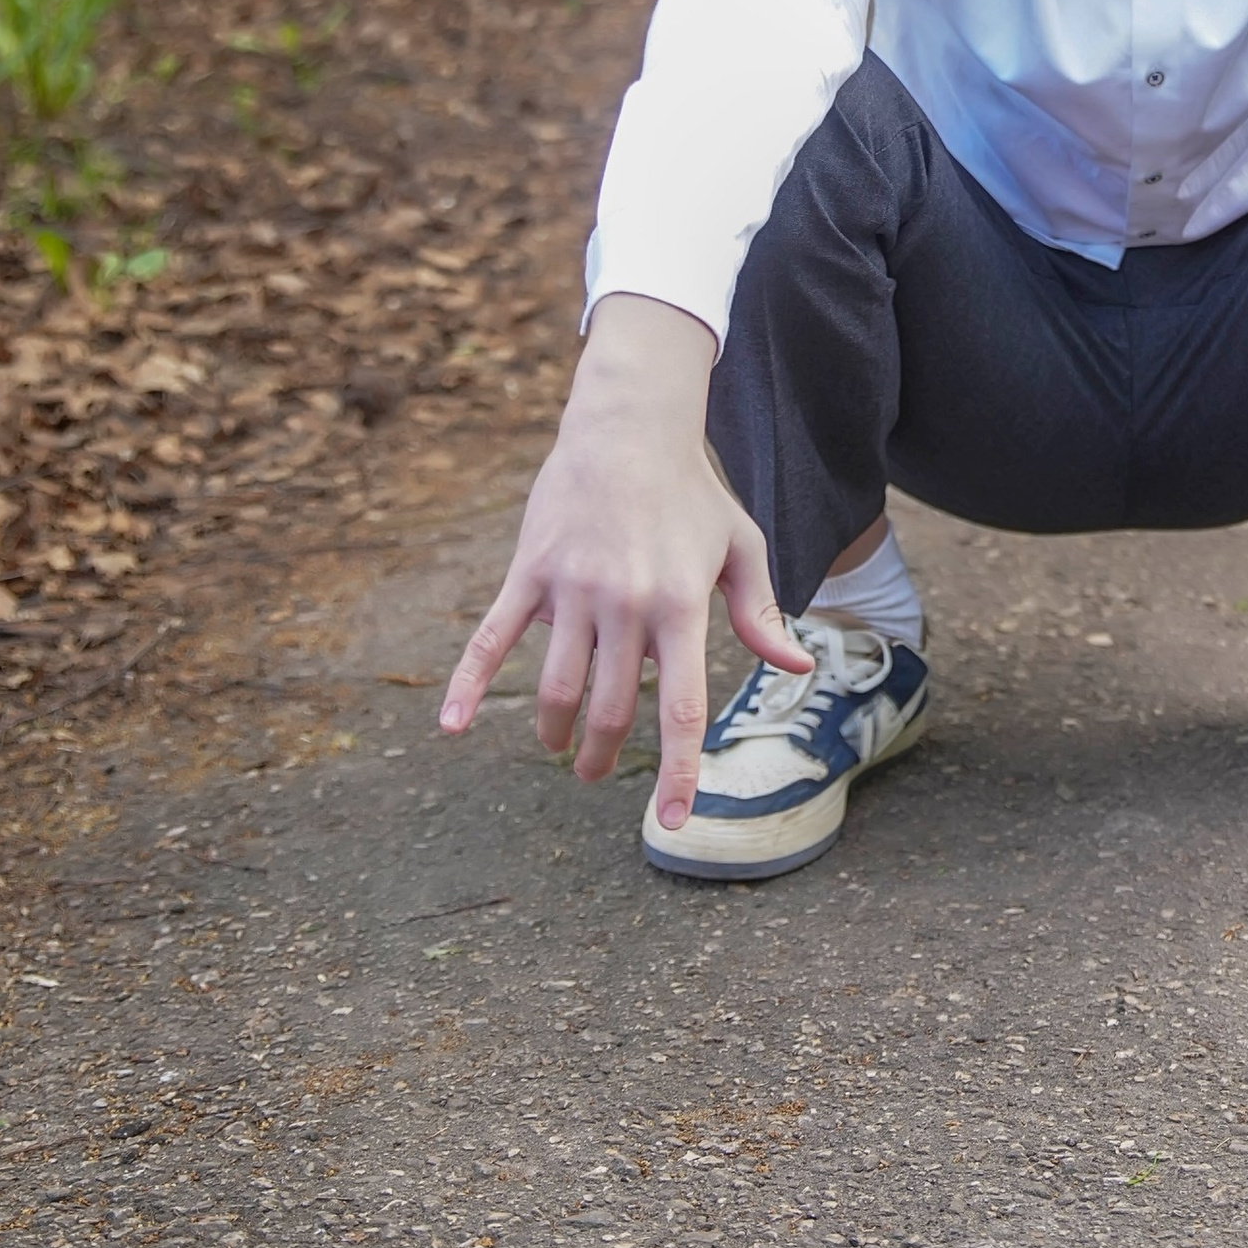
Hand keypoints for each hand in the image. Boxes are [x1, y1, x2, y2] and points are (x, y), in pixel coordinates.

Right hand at [439, 293, 807, 831]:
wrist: (627, 427)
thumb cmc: (692, 492)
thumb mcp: (740, 546)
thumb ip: (760, 613)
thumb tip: (796, 667)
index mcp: (682, 605)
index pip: (681, 707)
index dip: (678, 771)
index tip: (672, 820)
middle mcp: (627, 604)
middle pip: (612, 708)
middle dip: (606, 756)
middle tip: (600, 774)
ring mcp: (573, 590)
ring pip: (559, 687)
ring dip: (558, 731)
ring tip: (563, 748)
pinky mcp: (529, 574)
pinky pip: (492, 640)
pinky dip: (468, 686)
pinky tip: (451, 727)